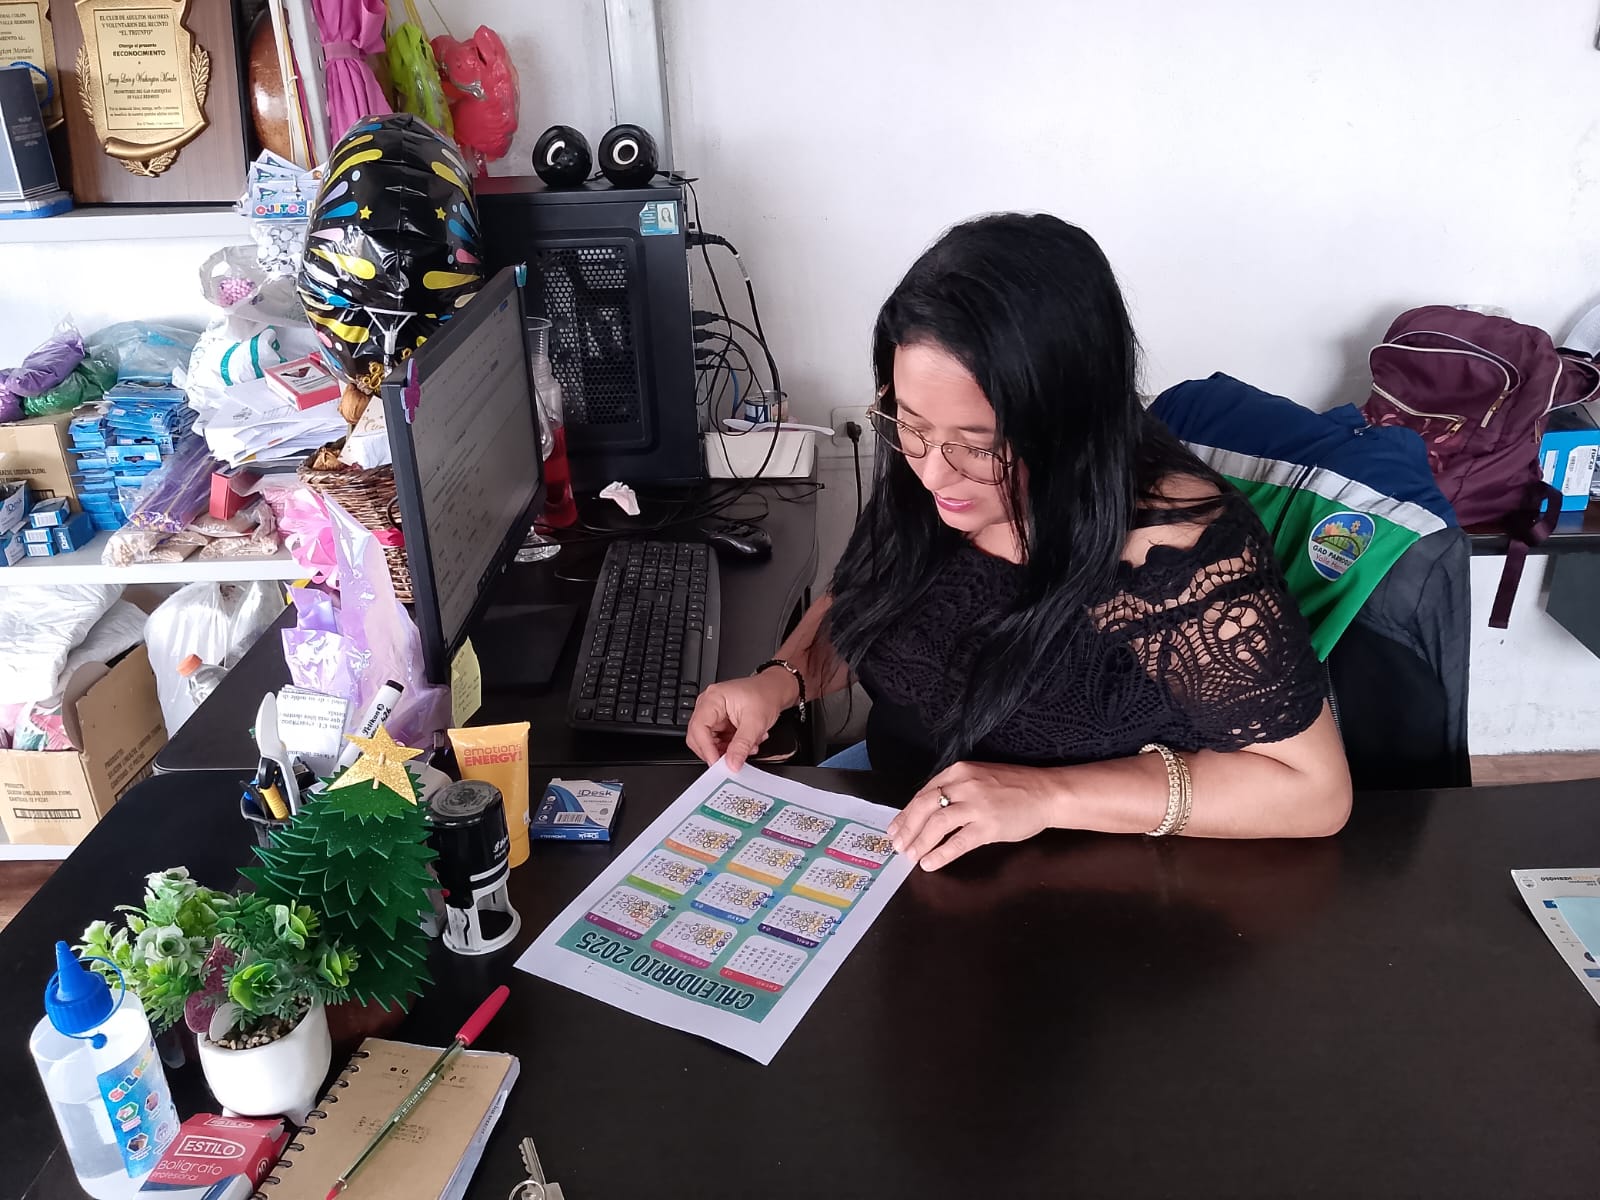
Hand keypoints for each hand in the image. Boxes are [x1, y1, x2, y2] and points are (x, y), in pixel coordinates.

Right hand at [685, 672, 793, 769]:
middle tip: (732, 760)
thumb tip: (732, 764)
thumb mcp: (756, 723)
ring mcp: (713, 714)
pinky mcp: (719, 722)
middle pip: (698, 737)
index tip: (717, 763)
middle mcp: (708, 705)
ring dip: (727, 750)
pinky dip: (731, 747)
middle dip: (716, 751)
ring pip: (709, 742)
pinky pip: (718, 741)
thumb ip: (742, 745)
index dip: (706, 748)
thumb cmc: (765, 695)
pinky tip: (746, 743)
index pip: (698, 728)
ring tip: (747, 747)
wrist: (775, 690)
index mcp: (713, 699)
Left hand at [887, 761, 1058, 871]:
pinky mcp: (989, 825)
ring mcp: (977, 805)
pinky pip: (958, 842)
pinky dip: (941, 854)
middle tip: (898, 845)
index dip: (906, 813)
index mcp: (959, 772)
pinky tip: (931, 863)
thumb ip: (955, 789)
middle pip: (924, 807)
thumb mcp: (979, 778)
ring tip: (912, 856)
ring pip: (937, 824)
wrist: (1046, 792)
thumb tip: (928, 811)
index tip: (895, 828)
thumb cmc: (1014, 787)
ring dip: (920, 842)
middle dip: (907, 828)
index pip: (923, 793)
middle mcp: (964, 785)